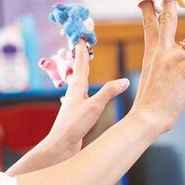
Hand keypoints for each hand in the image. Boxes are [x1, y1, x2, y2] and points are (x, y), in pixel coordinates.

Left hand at [41, 41, 130, 163]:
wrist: (60, 146)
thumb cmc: (74, 126)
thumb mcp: (95, 107)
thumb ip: (109, 92)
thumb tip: (124, 81)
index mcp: (77, 89)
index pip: (81, 66)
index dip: (82, 52)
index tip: (81, 38)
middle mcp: (73, 95)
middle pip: (77, 73)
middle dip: (80, 60)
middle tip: (81, 48)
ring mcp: (73, 105)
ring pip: (77, 85)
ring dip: (80, 75)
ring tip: (81, 69)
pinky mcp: (75, 115)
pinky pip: (80, 98)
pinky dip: (82, 91)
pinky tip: (80, 98)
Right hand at [127, 0, 184, 133]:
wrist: (146, 117)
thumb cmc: (149, 103)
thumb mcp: (152, 77)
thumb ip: (159, 66)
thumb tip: (164, 67)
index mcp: (152, 51)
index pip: (151, 22)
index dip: (151, 5)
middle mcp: (162, 50)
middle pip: (168, 19)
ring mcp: (174, 59)